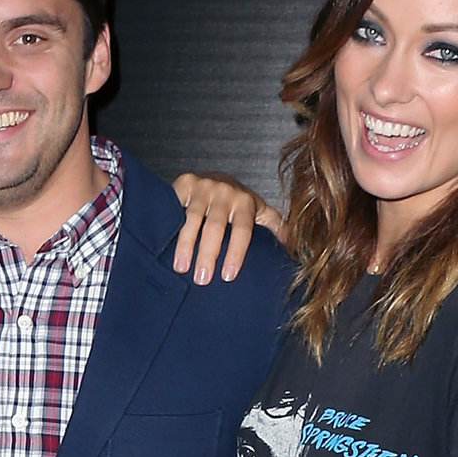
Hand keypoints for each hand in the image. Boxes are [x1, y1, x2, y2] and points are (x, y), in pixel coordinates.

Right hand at [169, 171, 283, 284]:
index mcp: (246, 201)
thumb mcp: (259, 212)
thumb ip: (275, 227)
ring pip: (192, 219)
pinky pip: (175, 206)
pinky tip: (163, 242)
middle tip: (202, 279)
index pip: (242, 230)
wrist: (214, 177)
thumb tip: (294, 248)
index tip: (228, 276)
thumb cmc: (236, 203)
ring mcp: (203, 186)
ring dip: (185, 245)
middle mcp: (226, 191)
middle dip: (208, 254)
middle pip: (215, 227)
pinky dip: (169, 224)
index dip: (236, 253)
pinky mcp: (183, 183)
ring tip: (180, 268)